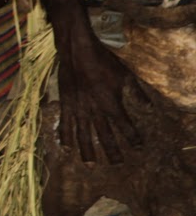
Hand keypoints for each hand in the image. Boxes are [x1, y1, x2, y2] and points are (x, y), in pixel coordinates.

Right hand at [55, 30, 162, 163]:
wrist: (76, 50)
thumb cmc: (103, 61)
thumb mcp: (125, 74)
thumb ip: (137, 93)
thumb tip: (150, 108)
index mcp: (110, 101)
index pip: (124, 125)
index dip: (132, 137)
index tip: (138, 147)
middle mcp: (94, 108)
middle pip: (104, 134)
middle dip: (112, 150)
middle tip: (117, 164)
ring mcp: (78, 106)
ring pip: (83, 133)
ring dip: (87, 150)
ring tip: (91, 165)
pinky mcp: (65, 102)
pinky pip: (65, 123)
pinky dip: (65, 136)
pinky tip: (66, 149)